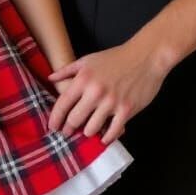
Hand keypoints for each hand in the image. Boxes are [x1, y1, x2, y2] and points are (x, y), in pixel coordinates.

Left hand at [48, 38, 167, 144]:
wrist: (145, 57)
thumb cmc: (115, 58)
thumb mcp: (88, 60)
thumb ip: (67, 70)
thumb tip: (50, 78)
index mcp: (84, 79)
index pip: (63, 104)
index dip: (55, 119)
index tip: (52, 127)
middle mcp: (95, 92)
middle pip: (74, 120)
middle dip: (69, 128)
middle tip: (68, 132)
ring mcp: (112, 103)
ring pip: (91, 129)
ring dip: (88, 132)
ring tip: (88, 131)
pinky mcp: (127, 110)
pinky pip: (112, 132)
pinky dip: (106, 137)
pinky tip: (104, 137)